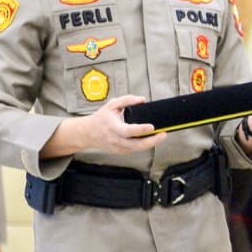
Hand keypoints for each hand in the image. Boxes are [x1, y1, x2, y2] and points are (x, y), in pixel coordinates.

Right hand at [41, 95, 165, 157]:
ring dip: (151, 143)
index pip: (128, 131)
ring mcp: (118, 148)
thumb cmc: (101, 118)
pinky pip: (135, 149)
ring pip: (137, 149)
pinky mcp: (120, 152)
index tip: (151, 127)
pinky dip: (144, 145)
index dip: (141, 130)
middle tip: (163, 134)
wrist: (87, 133)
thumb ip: (126, 100)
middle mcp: (116, 140)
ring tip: (160, 136)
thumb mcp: (111, 105)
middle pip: (136, 145)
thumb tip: (142, 99)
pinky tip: (151, 139)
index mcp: (113, 127)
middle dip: (152, 141)